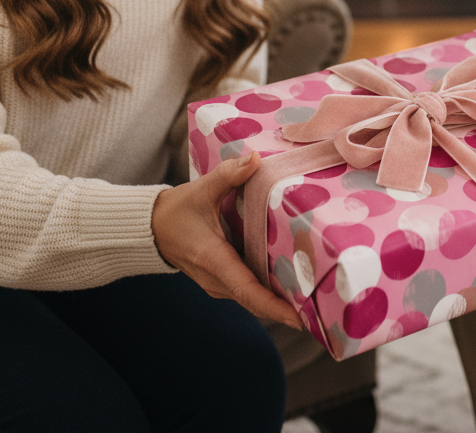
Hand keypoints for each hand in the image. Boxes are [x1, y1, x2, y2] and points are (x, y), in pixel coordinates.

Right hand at [151, 153, 301, 328]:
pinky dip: (269, 291)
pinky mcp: (222, 281)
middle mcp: (217, 280)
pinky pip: (249, 290)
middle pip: (257, 300)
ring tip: (315, 297)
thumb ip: (230, 174)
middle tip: (323, 307)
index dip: (274, 307)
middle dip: (288, 307)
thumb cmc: (177, 210)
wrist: (152, 228)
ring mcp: (218, 285)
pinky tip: (294, 281)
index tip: (300, 318)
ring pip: (253, 298)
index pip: (248, 290)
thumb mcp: (202, 189)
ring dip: (281, 300)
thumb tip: (257, 158)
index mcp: (214, 259)